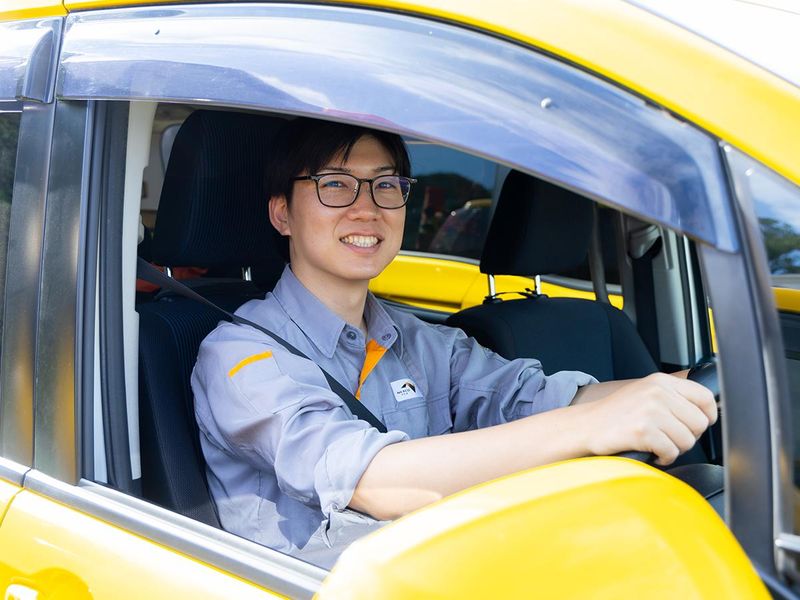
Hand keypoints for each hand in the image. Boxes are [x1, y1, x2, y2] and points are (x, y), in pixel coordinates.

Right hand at [579, 372, 717, 465]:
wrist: (587, 426)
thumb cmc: (617, 415)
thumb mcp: (646, 393)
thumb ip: (673, 397)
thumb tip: (707, 413)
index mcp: (661, 381)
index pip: (705, 397)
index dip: (707, 416)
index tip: (696, 425)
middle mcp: (658, 392)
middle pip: (700, 423)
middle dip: (688, 436)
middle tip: (669, 437)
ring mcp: (650, 410)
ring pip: (688, 440)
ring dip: (675, 449)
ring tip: (658, 444)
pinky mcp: (643, 431)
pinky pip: (671, 452)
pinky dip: (664, 458)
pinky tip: (652, 452)